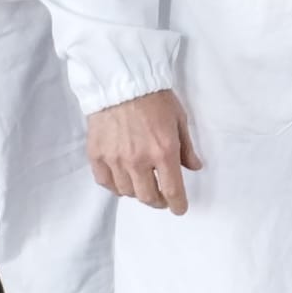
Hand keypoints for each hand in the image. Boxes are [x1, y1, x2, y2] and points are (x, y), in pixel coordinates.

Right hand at [87, 89, 203, 214]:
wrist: (122, 84)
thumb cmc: (155, 99)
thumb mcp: (180, 120)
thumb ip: (187, 148)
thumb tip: (195, 167)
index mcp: (163, 152)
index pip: (171, 189)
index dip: (177, 204)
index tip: (179, 209)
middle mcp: (138, 160)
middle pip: (147, 196)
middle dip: (158, 201)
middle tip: (162, 198)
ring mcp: (115, 159)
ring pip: (126, 192)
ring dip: (137, 193)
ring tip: (143, 186)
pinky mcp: (97, 155)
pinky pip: (106, 182)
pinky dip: (115, 186)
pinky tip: (122, 181)